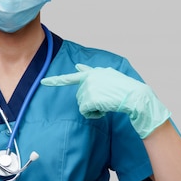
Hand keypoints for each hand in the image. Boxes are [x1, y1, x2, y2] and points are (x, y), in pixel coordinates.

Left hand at [41, 64, 169, 137]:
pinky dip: (95, 114)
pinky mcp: (91, 98)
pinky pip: (86, 112)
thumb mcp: (109, 76)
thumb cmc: (125, 89)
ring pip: (82, 105)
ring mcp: (90, 88)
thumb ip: (92, 72)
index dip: (56, 81)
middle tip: (106, 101)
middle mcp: (90, 78)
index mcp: (94, 73)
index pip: (72, 77)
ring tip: (108, 103)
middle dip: (91, 102)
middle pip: (80, 97)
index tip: (44, 82)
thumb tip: (78, 67)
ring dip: (94, 108)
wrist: (136, 97)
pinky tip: (106, 109)